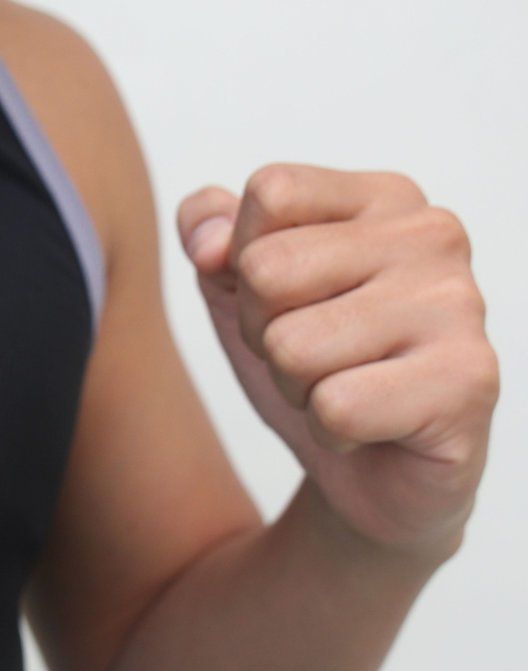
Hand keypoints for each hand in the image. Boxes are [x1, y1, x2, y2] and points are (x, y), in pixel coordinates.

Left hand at [177, 164, 498, 555]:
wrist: (373, 475)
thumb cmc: (315, 367)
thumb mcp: (238, 288)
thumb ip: (206, 228)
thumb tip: (206, 243)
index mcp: (383, 198)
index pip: (270, 193)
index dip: (246, 265)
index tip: (287, 302)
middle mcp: (432, 235)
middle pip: (267, 270)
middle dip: (265, 335)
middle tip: (314, 360)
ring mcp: (458, 305)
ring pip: (292, 346)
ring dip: (297, 387)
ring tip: (344, 389)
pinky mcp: (467, 381)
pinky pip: (336, 406)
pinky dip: (332, 431)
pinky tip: (371, 427)